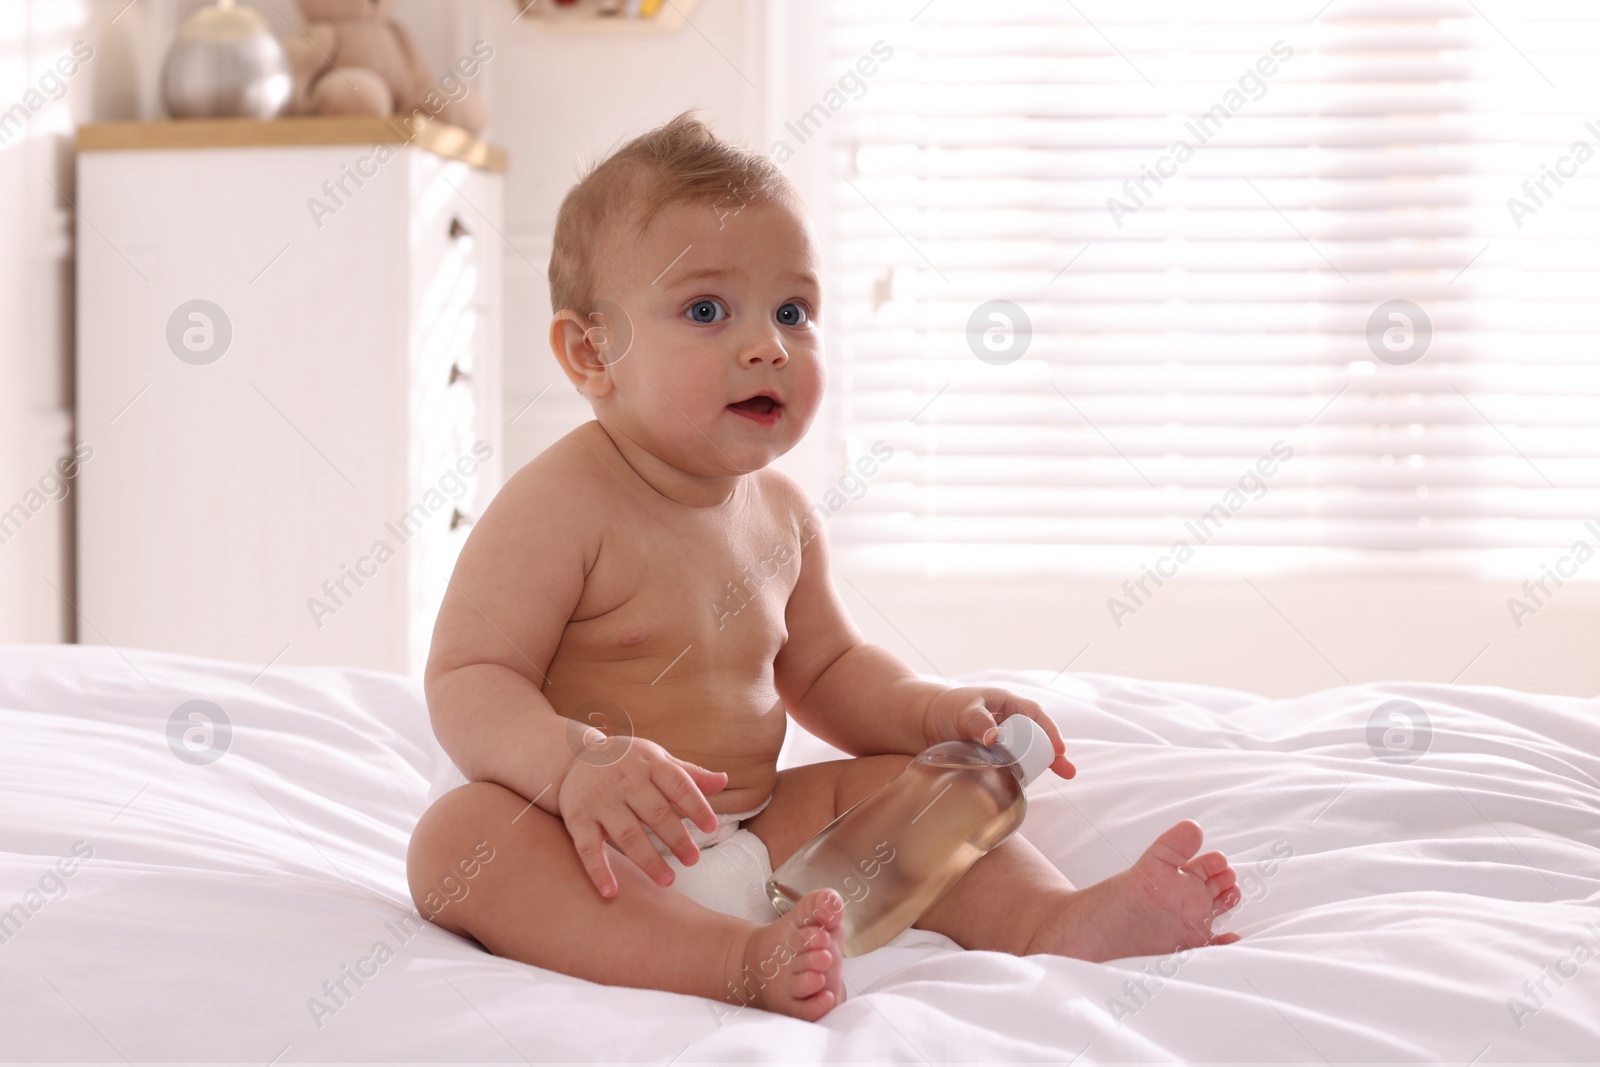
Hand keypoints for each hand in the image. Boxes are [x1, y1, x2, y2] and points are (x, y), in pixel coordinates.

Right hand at [556, 731, 728, 897]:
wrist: (572, 757)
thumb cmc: (627, 763)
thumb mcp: (657, 760)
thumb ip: (688, 774)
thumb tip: (723, 780)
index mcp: (649, 764)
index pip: (678, 784)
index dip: (696, 806)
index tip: (712, 827)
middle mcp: (624, 781)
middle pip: (655, 812)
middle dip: (676, 838)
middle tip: (693, 860)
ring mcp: (599, 801)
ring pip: (626, 834)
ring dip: (648, 860)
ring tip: (668, 881)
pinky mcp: (578, 819)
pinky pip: (588, 848)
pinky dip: (599, 871)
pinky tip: (611, 892)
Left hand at [921, 686, 1075, 778]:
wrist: (921, 723)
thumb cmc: (944, 709)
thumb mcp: (961, 711)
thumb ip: (977, 721)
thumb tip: (993, 738)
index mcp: (1005, 703)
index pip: (1034, 715)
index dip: (1049, 731)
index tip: (1058, 749)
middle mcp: (1008, 721)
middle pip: (1037, 736)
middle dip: (1053, 752)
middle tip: (1066, 770)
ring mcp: (1002, 739)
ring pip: (1028, 751)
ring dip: (1042, 763)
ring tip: (1061, 775)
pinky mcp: (993, 755)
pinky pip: (1013, 762)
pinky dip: (1022, 771)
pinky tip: (1028, 782)